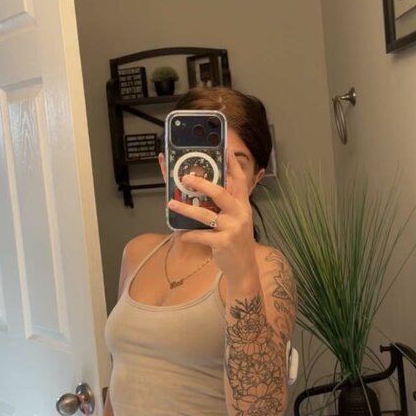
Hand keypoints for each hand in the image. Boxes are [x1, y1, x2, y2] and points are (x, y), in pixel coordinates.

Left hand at [167, 146, 258, 286]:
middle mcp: (240, 213)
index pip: (239, 179)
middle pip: (220, 193)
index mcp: (242, 204)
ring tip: (171, 203)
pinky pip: (201, 236)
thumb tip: (206, 186)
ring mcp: (233, 228)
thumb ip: (226, 204)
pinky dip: (189, 235)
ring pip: (206, 215)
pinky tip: (180, 234)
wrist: (244, 268)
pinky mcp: (225, 242)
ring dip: (186, 209)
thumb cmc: (235, 241)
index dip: (232, 163)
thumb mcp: (236, 219)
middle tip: (185, 177)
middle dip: (202, 184)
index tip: (224, 147)